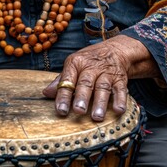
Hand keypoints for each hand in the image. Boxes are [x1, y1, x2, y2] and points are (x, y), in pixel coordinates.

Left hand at [43, 35, 158, 121]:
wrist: (115, 50)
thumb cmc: (89, 61)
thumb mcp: (73, 66)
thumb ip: (60, 81)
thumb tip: (46, 93)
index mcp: (75, 64)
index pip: (67, 80)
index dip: (63, 96)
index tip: (61, 110)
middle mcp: (91, 67)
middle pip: (86, 83)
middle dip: (82, 98)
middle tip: (79, 111)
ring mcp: (106, 73)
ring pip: (103, 87)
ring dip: (100, 103)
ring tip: (97, 117)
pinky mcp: (120, 78)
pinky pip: (121, 89)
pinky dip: (120, 100)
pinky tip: (118, 110)